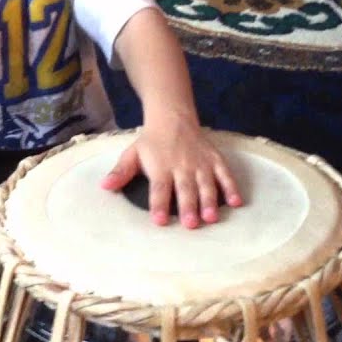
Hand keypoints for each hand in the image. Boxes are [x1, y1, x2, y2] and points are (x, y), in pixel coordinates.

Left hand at [100, 119, 241, 228]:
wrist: (172, 116)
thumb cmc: (151, 141)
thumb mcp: (132, 154)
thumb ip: (121, 172)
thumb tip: (104, 186)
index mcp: (160, 166)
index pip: (159, 188)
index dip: (159, 204)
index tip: (160, 221)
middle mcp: (181, 166)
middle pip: (185, 189)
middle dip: (188, 207)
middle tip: (191, 224)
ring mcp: (200, 163)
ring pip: (206, 184)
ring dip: (209, 201)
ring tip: (211, 218)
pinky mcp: (214, 160)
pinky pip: (225, 174)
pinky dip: (232, 187)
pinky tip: (237, 203)